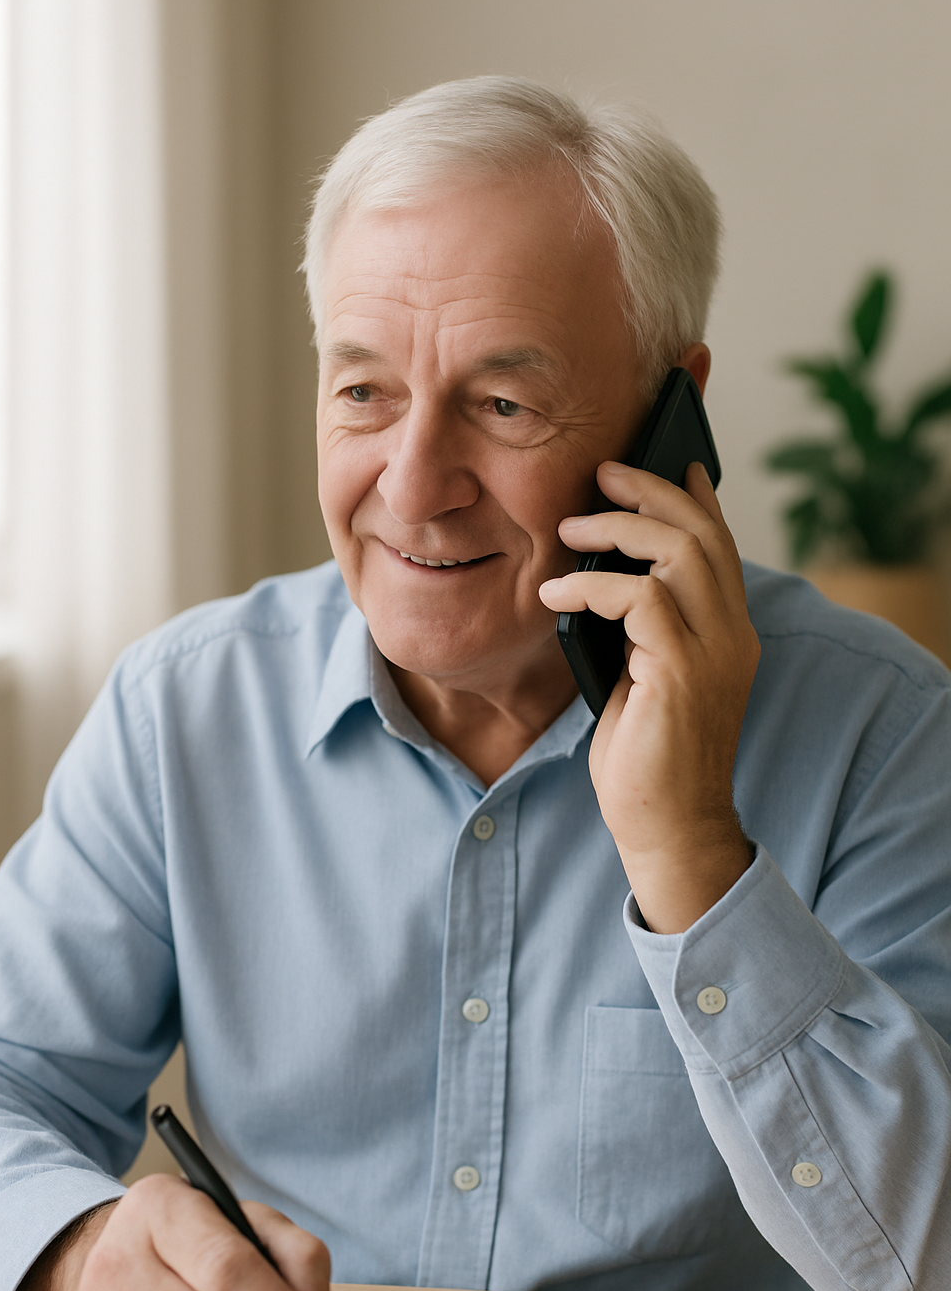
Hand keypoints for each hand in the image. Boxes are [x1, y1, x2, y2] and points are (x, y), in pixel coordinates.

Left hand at [538, 459, 759, 932]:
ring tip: (569, 528)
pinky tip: (556, 593)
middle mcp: (734, 635)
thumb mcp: (645, 678)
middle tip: (603, 474)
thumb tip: (604, 578)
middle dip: (651, 492)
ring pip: (678, 552)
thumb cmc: (648, 759)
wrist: (669, 828)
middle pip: (702, 533)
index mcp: (730, 634)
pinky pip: (640, 598)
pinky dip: (592, 586)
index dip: (695, 498)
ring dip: (618, 529)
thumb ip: (642, 630)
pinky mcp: (683, 672)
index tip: (668, 463)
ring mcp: (715, 653)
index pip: (721, 546)